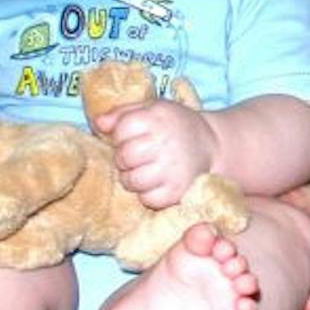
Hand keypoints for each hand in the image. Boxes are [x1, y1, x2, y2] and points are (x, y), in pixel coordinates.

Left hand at [96, 99, 216, 208]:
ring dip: (132, 178)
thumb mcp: (152, 109)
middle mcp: (166, 143)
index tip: (131, 137)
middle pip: (125, 156)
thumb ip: (123, 113)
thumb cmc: (174, 126)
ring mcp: (173, 169)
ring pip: (132, 181)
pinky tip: (156, 183)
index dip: (121, 135)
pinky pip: (148, 199)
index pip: (121, 129)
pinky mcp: (177, 191)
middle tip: (136, 157)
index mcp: (158, 118)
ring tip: (143, 171)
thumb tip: (98, 123)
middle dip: (124, 159)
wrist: (211, 145)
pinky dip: (147, 194)